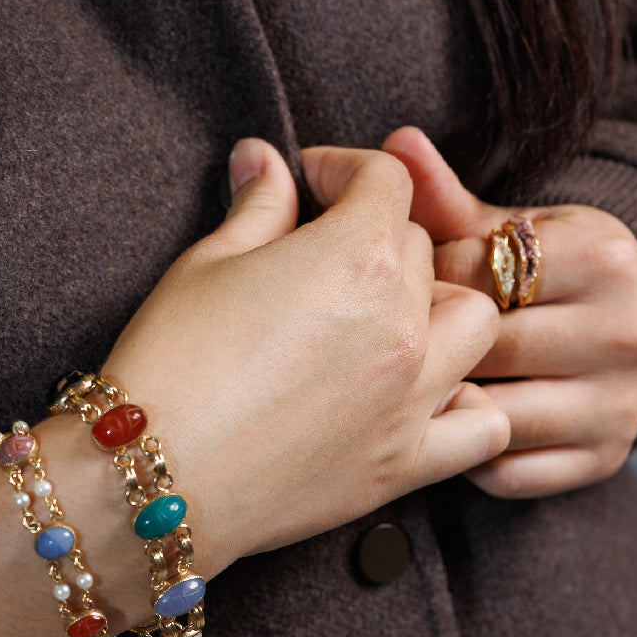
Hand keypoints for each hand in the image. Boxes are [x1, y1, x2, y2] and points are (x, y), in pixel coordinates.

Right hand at [103, 138, 509, 570]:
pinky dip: (469, 407)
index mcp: (357, 256)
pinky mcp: (404, 464)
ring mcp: (413, 397)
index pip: (386, 181)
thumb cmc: (169, 364)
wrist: (152, 477)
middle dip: (375, 238)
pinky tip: (422, 399)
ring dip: (440, 309)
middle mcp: (403, 322)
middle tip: (320, 259)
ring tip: (385, 322)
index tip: (308, 185)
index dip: (343, 170)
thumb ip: (257, 207)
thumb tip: (263, 159)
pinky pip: (484, 428)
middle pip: (422, 249)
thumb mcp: (205, 264)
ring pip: (475, 324)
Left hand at [382, 126, 636, 497]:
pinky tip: (451, 425)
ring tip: (415, 386)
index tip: (409, 288)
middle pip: (482, 346)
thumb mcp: (507, 227)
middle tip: (392, 344)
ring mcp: (618, 402)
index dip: (423, 281)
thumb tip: (395, 145)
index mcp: (604, 256)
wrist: (619, 331)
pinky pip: (504, 471)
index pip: (473, 272)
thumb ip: (445, 197)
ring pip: (489, 413)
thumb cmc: (543, 273)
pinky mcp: (602, 457)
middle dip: (428, 345)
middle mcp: (626, 331)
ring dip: (441, 404)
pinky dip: (466, 454)